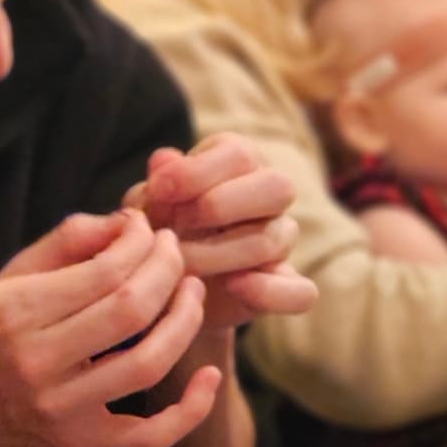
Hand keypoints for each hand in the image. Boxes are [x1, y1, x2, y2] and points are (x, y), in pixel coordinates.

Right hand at [0, 210, 220, 446]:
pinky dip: (192, 409)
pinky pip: (151, 436)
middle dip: (167, 270)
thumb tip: (127, 223)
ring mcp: (62, 408)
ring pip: (147, 365)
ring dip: (185, 321)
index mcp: (15, 312)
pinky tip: (211, 374)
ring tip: (192, 290)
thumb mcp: (8, 276)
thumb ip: (67, 242)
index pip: (103, 271)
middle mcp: (37, 362)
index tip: (146, 228)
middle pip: (131, 311)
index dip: (139, 243)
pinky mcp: (81, 442)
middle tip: (173, 250)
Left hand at [124, 134, 316, 330]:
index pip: (239, 154)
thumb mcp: (146, 203)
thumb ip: (158, 184)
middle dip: (219, 206)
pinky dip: (268, 292)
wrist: (162, 282)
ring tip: (178, 265)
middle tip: (173, 228)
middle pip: (278, 188)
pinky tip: (231, 286)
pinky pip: (300, 292)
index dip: (197, 172)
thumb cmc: (155, 226)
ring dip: (219, 254)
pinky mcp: (283, 285)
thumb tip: (164, 160)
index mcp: (238, 162)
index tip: (157, 190)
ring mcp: (280, 239)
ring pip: (275, 239)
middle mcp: (268, 196)